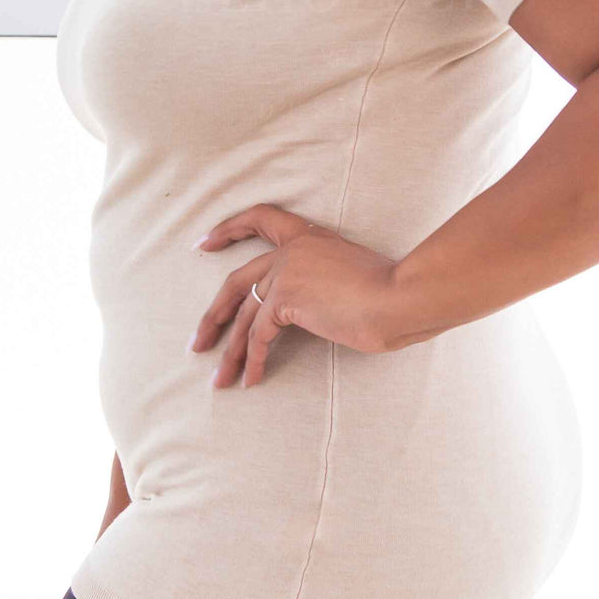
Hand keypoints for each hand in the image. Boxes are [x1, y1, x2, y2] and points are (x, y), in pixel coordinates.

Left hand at [187, 204, 397, 387]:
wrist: (400, 297)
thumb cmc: (393, 292)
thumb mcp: (355, 276)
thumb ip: (329, 283)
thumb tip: (323, 307)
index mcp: (309, 237)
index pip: (261, 219)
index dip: (228, 230)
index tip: (205, 243)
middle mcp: (291, 250)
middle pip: (236, 281)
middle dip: (214, 314)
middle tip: (198, 340)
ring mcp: (285, 272)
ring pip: (244, 315)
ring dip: (229, 351)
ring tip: (218, 378)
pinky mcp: (285, 299)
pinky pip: (259, 336)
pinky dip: (252, 360)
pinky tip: (251, 379)